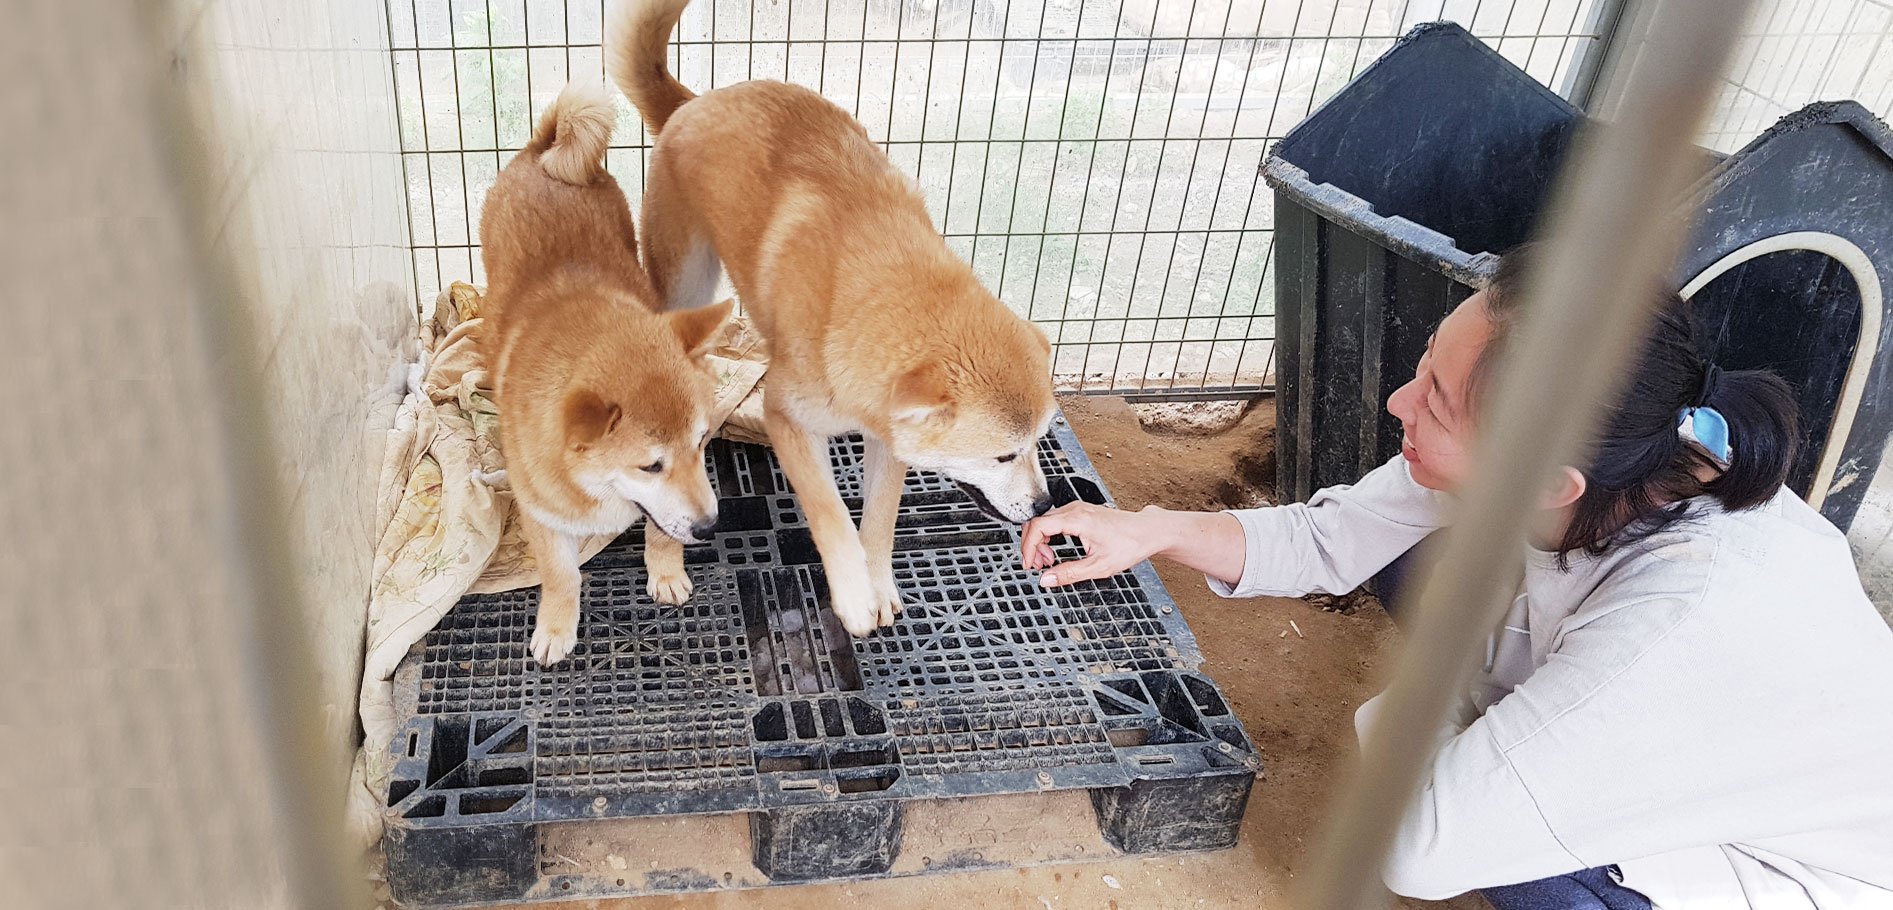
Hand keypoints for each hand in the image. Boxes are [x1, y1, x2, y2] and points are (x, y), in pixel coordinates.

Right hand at [1020, 502, 1170, 586]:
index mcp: (1077, 519)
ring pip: (1044, 522)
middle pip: (1037, 523)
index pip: (1037, 527)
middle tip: (1037, 566)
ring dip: (1041, 542)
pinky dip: (1049, 537)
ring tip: (1049, 561)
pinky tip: (1056, 551)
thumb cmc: (1130, 544)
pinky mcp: (1080, 512)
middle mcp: (1074, 510)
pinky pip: (1054, 521)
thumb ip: (1069, 574)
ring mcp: (1077, 509)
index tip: (1028, 564)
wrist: (1148, 531)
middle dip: (1032, 546)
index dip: (1028, 547)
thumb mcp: (1098, 566)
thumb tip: (1046, 580)